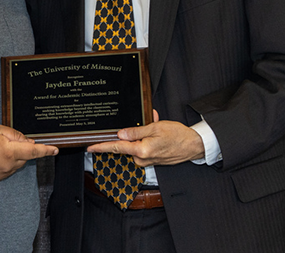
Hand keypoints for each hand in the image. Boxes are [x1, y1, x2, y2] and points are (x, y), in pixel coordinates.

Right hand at [0, 124, 57, 181]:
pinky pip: (8, 170)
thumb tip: (29, 142)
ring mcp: (1, 174)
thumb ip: (16, 135)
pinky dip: (6, 163)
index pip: (33, 151)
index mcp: (9, 151)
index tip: (55, 150)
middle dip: (22, 148)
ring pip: (17, 164)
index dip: (46, 150)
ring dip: (14, 156)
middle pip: (25, 157)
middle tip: (6, 141)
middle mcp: (7, 165)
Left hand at [86, 110, 204, 166]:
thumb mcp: (156, 127)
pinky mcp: (153, 161)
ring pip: (137, 146)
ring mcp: (148, 161)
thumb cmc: (178, 136)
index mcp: (142, 150)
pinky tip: (158, 134)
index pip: (117, 148)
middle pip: (127, 146)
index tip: (90, 147)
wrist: (194, 146)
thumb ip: (136, 131)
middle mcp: (143, 159)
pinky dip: (148, 140)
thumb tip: (120, 135)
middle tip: (147, 123)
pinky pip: (144, 149)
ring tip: (156, 126)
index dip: (101, 147)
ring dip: (142, 136)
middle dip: (132, 133)